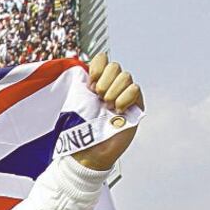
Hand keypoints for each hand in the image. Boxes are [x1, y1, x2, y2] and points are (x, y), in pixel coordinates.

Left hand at [71, 52, 143, 170]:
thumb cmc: (79, 130)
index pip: (102, 59)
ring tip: (107, 107)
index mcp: (95, 82)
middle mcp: (111, 86)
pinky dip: (125, 99)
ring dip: (114, 92)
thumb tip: (81, 66)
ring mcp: (124, 95)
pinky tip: (118, 111)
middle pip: (115, 66)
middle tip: (98, 98)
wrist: (90, 151)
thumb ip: (79, 84)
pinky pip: (135, 89)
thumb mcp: (74, 103)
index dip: (97, 67)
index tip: (89, 84)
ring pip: (126, 76)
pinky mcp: (136, 105)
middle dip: (104, 82)